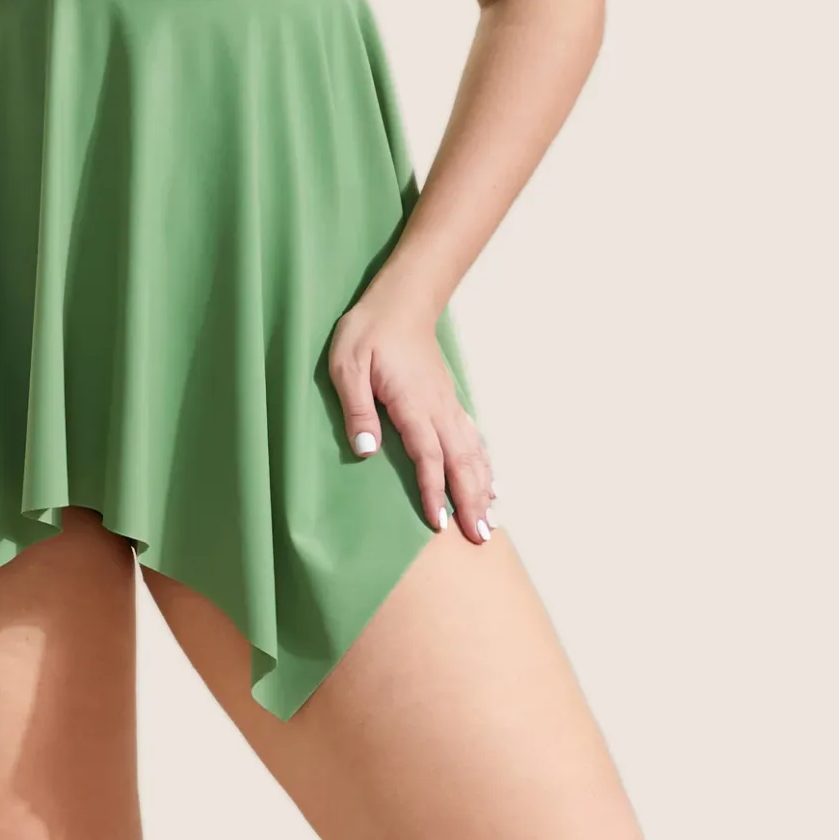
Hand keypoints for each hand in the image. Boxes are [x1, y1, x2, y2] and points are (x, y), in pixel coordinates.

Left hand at [328, 279, 497, 543]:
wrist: (400, 301)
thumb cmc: (368, 331)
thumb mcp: (347, 365)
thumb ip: (356, 408)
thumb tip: (366, 450)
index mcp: (412, 402)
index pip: (427, 455)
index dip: (434, 490)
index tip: (439, 523)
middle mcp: (437, 407)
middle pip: (460, 460)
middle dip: (471, 499)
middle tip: (480, 537)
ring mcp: (448, 403)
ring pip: (472, 451)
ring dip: (483, 487)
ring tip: (490, 522)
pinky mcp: (450, 399)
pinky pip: (474, 438)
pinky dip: (485, 464)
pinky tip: (491, 484)